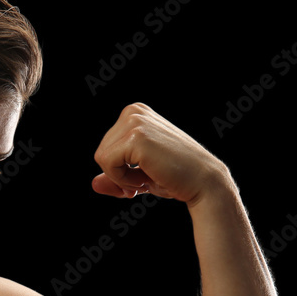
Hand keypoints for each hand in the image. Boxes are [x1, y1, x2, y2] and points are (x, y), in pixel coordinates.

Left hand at [91, 103, 229, 204]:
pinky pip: (107, 163)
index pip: (105, 148)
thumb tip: (93, 184)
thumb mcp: (138, 175)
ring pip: (102, 158)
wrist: (203, 182)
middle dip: (118, 175)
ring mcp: (135, 121)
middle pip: (100, 153)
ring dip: (122, 178)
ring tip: (147, 177)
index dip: (118, 170)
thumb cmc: (175, 177)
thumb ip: (114, 177)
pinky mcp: (136, 136)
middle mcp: (134, 111)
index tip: (141, 177)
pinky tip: (147, 177)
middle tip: (144, 180)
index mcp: (134, 113)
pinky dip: (122, 179)